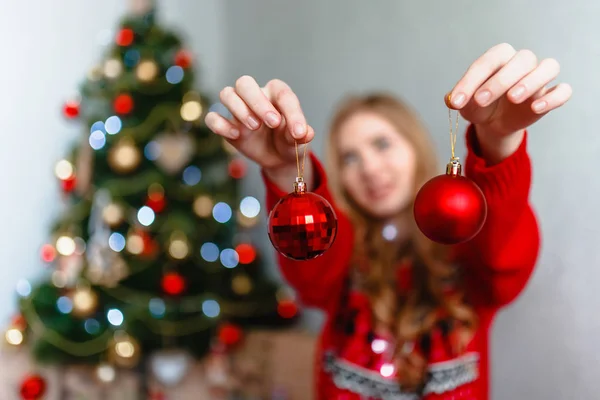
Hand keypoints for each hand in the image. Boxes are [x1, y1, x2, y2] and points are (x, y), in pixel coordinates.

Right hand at [204, 76, 314, 169]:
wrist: (278, 158)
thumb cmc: (289, 141)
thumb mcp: (299, 140)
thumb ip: (302, 134)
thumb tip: (305, 133)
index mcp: (276, 94)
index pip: (282, 94)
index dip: (291, 112)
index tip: (298, 132)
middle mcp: (255, 96)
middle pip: (245, 83)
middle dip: (257, 101)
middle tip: (272, 123)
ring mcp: (238, 109)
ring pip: (227, 93)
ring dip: (239, 109)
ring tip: (255, 127)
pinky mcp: (226, 124)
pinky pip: (213, 117)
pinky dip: (220, 125)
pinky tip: (235, 135)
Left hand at [446, 43, 571, 160]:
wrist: (494, 123)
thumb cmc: (480, 105)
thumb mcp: (465, 103)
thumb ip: (458, 98)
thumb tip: (451, 100)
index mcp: (499, 57)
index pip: (488, 61)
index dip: (471, 81)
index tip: (457, 102)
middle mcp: (522, 62)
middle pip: (521, 60)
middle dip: (500, 80)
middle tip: (481, 99)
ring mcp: (539, 77)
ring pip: (548, 67)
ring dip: (531, 81)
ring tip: (512, 98)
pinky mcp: (550, 95)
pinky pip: (563, 90)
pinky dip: (553, 97)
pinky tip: (535, 108)